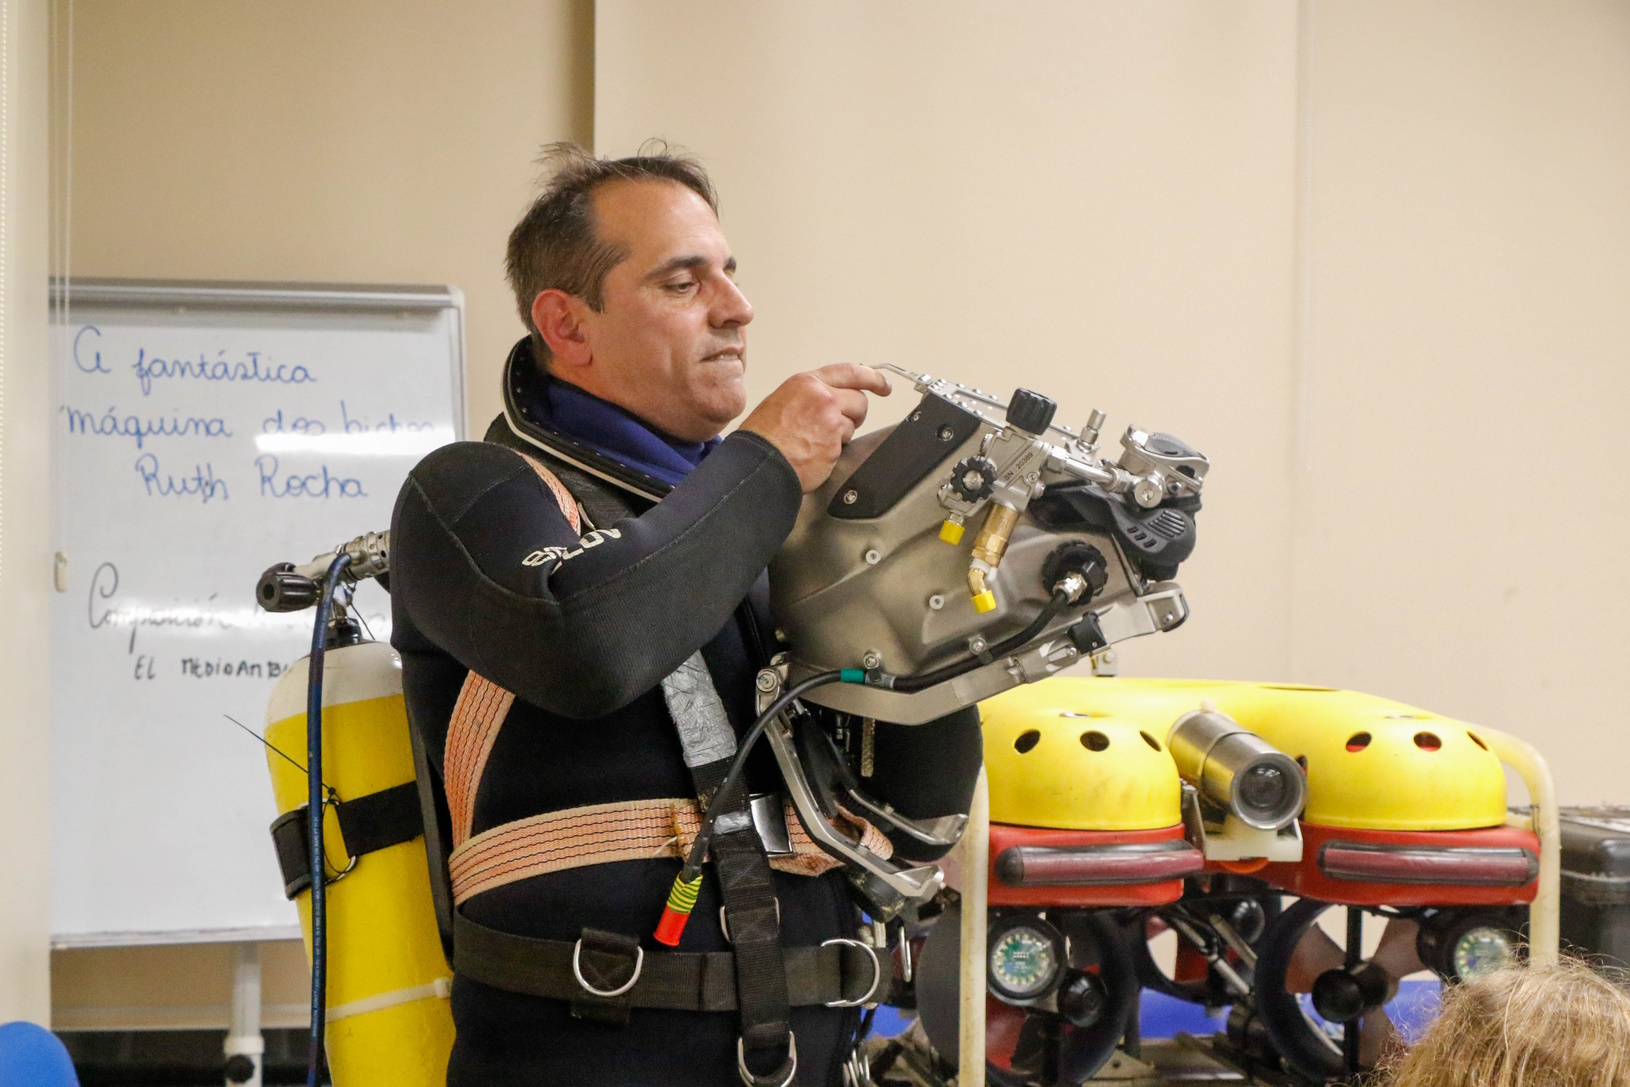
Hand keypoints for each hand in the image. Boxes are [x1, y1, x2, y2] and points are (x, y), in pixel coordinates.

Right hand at [739, 364, 891, 491]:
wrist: (759, 462)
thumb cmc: (763, 436)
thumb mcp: (782, 399)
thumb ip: (810, 395)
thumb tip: (829, 399)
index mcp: (807, 383)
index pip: (851, 372)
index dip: (873, 378)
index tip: (883, 385)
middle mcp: (822, 397)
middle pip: (859, 401)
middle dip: (856, 413)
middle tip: (841, 425)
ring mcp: (831, 421)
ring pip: (853, 425)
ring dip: (841, 435)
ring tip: (815, 441)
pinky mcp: (835, 445)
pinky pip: (844, 446)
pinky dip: (833, 452)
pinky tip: (814, 453)